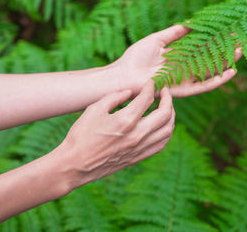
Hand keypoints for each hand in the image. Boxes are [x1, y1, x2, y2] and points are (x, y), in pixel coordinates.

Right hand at [53, 81, 173, 188]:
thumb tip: (130, 92)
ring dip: (171, 116)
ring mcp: (139, 148)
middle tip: (165, 91)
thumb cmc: (81, 135)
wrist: (75, 165)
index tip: (151, 82)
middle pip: (165, 114)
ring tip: (166, 107)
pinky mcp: (138, 157)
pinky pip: (161, 144)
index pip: (147, 99)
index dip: (151, 87)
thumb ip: (114, 97)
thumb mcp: (94, 109)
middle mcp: (137, 135)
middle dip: (168, 99)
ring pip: (167, 130)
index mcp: (125, 121)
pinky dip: (166, 132)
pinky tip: (162, 126)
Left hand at [111, 25, 242, 97]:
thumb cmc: (136, 57)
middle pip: (209, 59)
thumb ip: (175, 33)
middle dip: (224, 51)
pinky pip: (203, 85)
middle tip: (240, 41)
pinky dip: (217, 80)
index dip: (214, 40)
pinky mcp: (182, 90)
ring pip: (210, 71)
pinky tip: (231, 72)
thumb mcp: (157, 40)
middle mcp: (184, 68)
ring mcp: (185, 79)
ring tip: (240, 52)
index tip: (227, 31)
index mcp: (179, 56)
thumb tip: (191, 22)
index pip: (201, 47)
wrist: (123, 76)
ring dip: (226, 63)